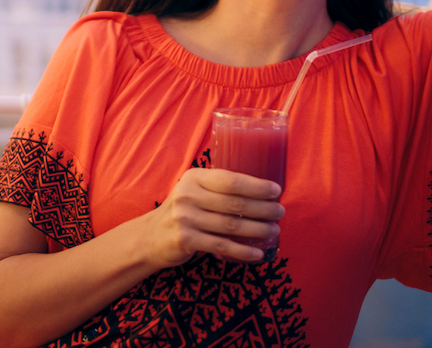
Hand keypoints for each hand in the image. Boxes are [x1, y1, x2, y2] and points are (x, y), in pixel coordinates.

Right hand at [138, 168, 283, 266]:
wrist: (151, 236)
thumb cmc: (183, 212)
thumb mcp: (194, 191)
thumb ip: (217, 188)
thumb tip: (261, 191)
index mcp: (194, 178)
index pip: (230, 180)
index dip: (256, 186)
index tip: (276, 191)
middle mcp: (188, 195)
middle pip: (234, 203)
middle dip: (263, 209)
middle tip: (280, 213)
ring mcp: (185, 218)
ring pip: (231, 225)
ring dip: (258, 230)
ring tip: (274, 231)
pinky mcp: (185, 239)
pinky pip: (222, 246)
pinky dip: (243, 251)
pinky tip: (258, 253)